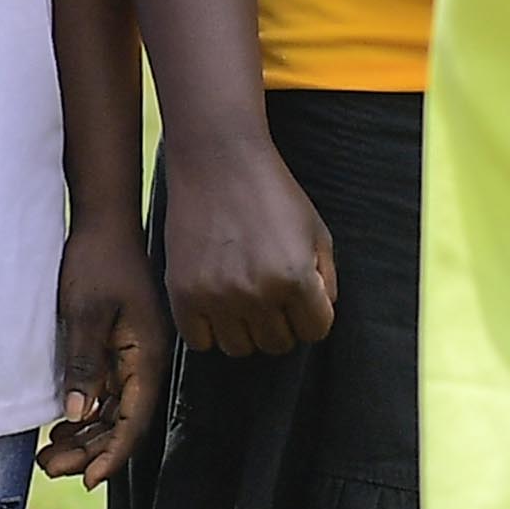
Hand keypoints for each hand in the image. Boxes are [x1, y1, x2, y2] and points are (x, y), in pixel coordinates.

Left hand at [38, 220, 163, 483]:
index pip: (133, 421)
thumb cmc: (96, 261)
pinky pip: (106, 393)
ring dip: (85, 436)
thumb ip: (83, 363)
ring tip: (48, 456)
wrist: (104, 222)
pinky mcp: (118, 347)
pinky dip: (85, 414)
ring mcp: (133, 355)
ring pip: (113, 411)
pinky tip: (60, 426)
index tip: (86, 481)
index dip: (111, 455)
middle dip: (90, 451)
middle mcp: (145, 362)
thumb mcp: (85, 311)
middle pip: (123, 423)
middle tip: (49, 468)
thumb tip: (77, 415)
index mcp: (147, 356)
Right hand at [158, 129, 335, 357]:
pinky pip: (199, 341)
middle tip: (267, 291)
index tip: (298, 296)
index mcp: (296, 278)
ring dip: (244, 328)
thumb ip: (326, 279)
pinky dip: (208, 329)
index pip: (315, 331)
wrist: (218, 160)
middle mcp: (257, 293)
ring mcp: (217, 296)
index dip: (310, 314)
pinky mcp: (183, 293)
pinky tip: (214, 302)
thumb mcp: (316, 230)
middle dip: (279, 321)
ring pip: (239, 348)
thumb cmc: (270, 191)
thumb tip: (319, 314)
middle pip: (277, 344)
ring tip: (241, 296)